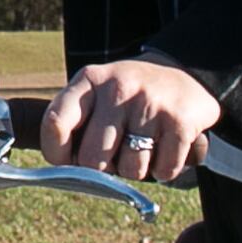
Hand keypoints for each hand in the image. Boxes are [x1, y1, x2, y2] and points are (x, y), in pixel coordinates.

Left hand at [42, 56, 222, 183]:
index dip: (57, 153)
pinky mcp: (180, 121)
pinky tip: (165, 148)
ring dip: (136, 169)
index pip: (56, 124)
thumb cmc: (130, 95)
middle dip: (103, 167)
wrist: (186, 71)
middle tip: (116, 153)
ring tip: (143, 146)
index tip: (67, 160)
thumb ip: (74, 122)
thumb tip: (66, 171)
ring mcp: (150, 104)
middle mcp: (118, 88)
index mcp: (90, 80)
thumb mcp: (97, 91)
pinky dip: (164, 170)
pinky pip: (163, 170)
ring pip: (130, 170)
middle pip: (92, 159)